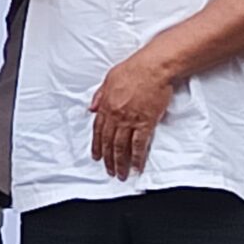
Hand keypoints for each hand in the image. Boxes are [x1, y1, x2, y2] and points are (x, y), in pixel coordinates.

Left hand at [88, 47, 175, 178]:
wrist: (152, 68)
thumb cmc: (133, 70)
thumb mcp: (108, 79)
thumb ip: (99, 95)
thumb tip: (91, 108)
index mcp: (105, 105)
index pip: (98, 130)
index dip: (96, 145)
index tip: (96, 156)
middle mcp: (116, 115)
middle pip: (109, 141)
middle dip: (108, 159)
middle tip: (109, 171)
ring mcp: (130, 120)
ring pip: (121, 146)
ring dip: (120, 162)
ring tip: (121, 174)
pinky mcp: (146, 123)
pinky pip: (139, 144)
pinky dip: (137, 157)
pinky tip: (137, 167)